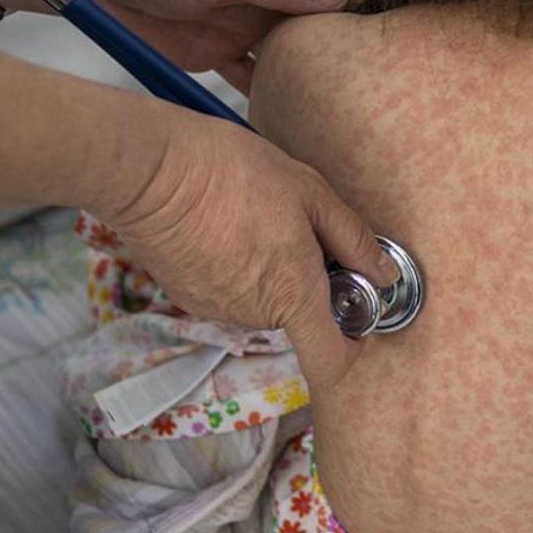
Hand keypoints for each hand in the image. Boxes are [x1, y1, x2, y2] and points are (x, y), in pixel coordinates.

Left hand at [0, 0, 365, 90]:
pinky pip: (250, 78)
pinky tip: (289, 117)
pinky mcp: (213, 54)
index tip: (393, 34)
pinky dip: (269, 96)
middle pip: (314, 28)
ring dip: (308, 80)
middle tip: (375, 87)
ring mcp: (239, 30)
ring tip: (340, 111)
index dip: (361, 4)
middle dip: (341, 52)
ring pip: (286, 58)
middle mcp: (261, 2)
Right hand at [98, 113, 398, 391]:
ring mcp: (217, 311)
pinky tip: (225, 225)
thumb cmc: (231, 173)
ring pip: (263, 301)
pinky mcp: (187, 298)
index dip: (354, 346)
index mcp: (292, 295)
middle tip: (300, 227)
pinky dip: (236, 267)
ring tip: (254, 217)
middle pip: (298, 317)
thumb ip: (352, 238)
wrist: (148, 171)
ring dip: (271, 271)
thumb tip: (383, 272)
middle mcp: (254, 316)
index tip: (360, 313)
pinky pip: (229, 291)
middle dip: (309, 282)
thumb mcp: (308, 191)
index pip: (332, 361)